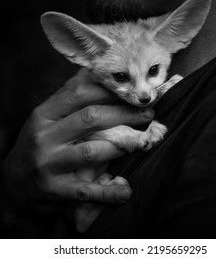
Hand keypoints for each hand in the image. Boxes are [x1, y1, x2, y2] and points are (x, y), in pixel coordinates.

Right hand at [3, 68, 153, 219]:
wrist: (13, 183)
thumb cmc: (39, 145)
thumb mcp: (47, 119)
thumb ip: (69, 101)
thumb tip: (95, 76)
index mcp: (45, 114)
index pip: (80, 94)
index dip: (110, 91)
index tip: (132, 93)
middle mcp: (45, 136)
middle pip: (91, 118)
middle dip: (124, 114)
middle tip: (148, 113)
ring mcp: (48, 164)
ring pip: (91, 151)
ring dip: (121, 146)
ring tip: (142, 142)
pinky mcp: (53, 190)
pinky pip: (85, 191)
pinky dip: (108, 193)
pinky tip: (126, 192)